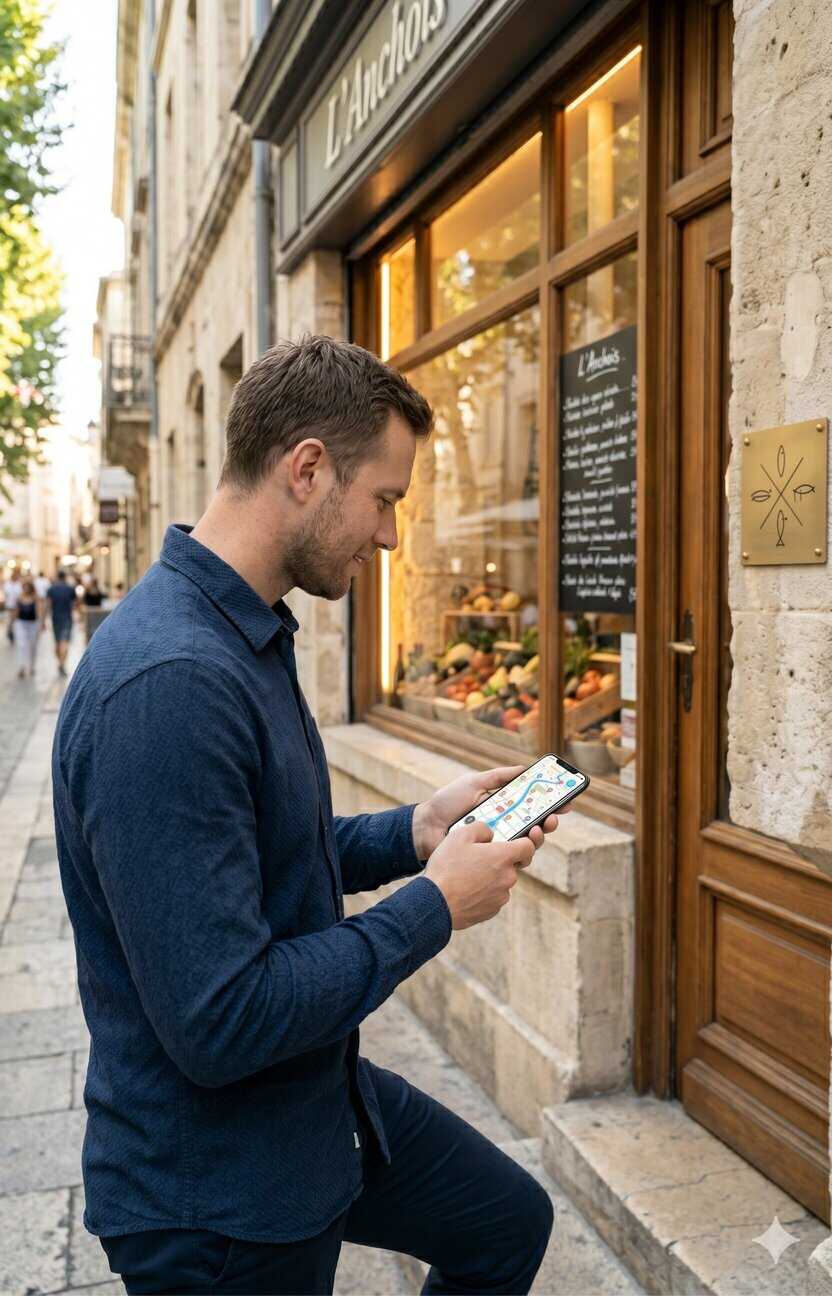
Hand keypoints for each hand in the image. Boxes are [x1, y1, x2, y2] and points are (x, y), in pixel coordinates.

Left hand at [412, 764, 567, 859]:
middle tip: (553, 818)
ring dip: (539, 837)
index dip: (551, 804)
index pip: (533, 806)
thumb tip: (525, 768)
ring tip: (537, 830)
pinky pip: (511, 859)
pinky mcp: (490, 859)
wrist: (427, 826)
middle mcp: (505, 826)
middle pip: (536, 826)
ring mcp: (498, 843)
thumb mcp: (475, 783)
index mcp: (503, 807)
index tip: (566, 801)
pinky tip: (522, 846)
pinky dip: (521, 853)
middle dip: (550, 822)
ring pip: (528, 845)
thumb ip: (499, 777)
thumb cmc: (449, 802)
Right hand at [424, 820, 535, 930]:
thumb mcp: (459, 835)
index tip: (515, 843)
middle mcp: (508, 877)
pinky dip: (482, 893)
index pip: (529, 847)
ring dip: (489, 877)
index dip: (524, 842)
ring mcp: (501, 896)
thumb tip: (490, 835)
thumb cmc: (446, 868)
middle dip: (497, 861)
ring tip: (465, 876)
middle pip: (511, 865)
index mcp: (503, 857)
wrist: (435, 903)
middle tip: (476, 859)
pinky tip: (464, 890)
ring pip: (500, 881)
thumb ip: (480, 828)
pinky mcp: (492, 911)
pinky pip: (492, 896)